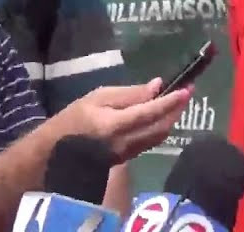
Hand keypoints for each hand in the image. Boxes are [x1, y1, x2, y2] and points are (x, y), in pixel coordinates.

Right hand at [49, 79, 189, 161]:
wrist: (54, 154)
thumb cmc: (72, 120)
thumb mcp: (96, 98)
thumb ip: (128, 94)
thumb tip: (157, 86)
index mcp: (114, 125)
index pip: (149, 113)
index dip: (170, 102)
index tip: (187, 89)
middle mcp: (125, 142)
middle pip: (161, 127)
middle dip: (177, 109)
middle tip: (188, 92)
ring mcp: (128, 153)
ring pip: (159, 136)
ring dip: (172, 118)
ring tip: (180, 101)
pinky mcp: (128, 158)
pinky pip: (151, 141)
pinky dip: (162, 127)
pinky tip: (164, 115)